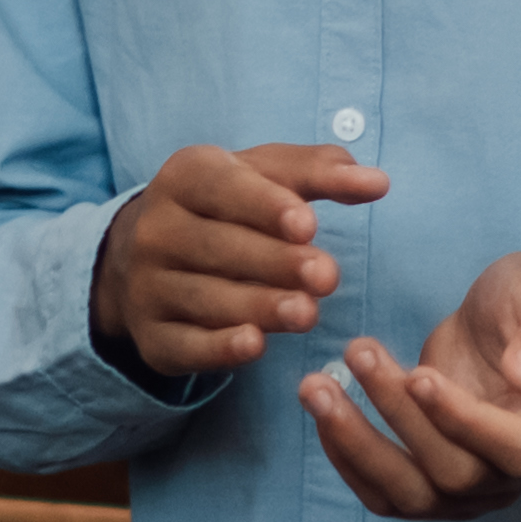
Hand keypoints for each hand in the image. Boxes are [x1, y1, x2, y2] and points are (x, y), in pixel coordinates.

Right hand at [100, 136, 388, 383]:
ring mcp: (147, 286)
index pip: (222, 188)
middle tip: (326, 276)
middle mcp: (156, 229)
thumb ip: (321, 173)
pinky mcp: (151, 337)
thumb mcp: (265, 175)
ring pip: (206, 298)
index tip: (308, 225)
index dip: (264, 206)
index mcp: (184, 177)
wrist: (143, 256)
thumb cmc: (226, 206)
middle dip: (274, 263)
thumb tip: (377, 182)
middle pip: (218, 247)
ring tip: (306, 313)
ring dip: (258, 307)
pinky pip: (185, 344)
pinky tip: (254, 346)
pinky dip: (218, 348)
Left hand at [302, 252, 520, 520]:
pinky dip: (346, 457)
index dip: (465, 422)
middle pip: (453, 473)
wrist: (500, 325)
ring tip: (315, 387)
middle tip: (357, 352)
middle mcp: (515, 475)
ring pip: (409, 494)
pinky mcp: (428, 486)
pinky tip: (322, 408)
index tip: (418, 375)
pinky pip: (382, 494)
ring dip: (357, 443)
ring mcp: (469, 490)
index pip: (518, 451)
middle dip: (398, 415)